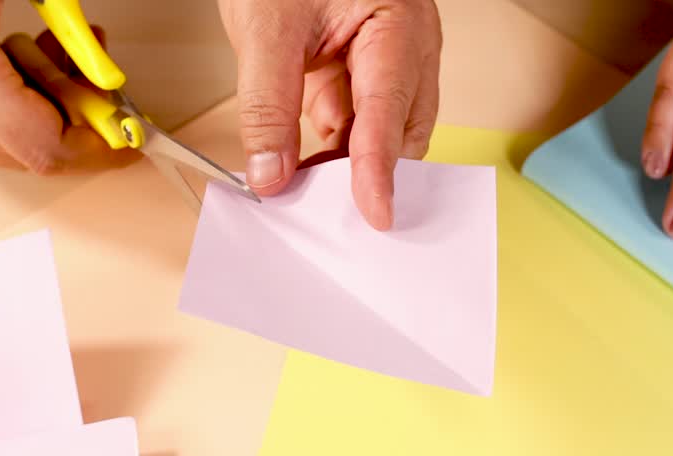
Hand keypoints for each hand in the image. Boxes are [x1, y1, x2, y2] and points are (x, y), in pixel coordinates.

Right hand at [0, 2, 125, 173]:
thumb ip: (61, 20)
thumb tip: (100, 57)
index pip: (48, 146)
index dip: (100, 144)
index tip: (134, 131)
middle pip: (32, 148)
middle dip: (78, 114)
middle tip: (99, 73)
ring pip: (6, 136)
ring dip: (49, 99)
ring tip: (59, 45)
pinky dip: (14, 92)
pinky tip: (21, 49)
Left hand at [219, 0, 441, 229]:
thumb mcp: (266, 25)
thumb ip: (267, 103)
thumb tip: (270, 173)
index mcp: (399, 25)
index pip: (390, 110)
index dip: (380, 168)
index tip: (375, 213)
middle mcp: (407, 48)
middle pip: (402, 132)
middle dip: (368, 173)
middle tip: (323, 210)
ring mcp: (385, 63)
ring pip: (378, 135)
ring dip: (344, 166)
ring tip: (302, 191)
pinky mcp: (359, 74)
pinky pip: (354, 126)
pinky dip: (330, 153)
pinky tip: (302, 170)